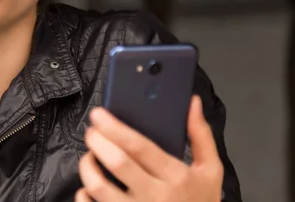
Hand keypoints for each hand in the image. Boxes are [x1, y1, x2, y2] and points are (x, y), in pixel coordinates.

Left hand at [76, 96, 223, 201]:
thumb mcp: (211, 171)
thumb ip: (200, 136)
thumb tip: (192, 102)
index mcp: (176, 178)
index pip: (140, 147)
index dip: (115, 127)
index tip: (99, 114)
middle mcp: (155, 197)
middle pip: (117, 162)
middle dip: (97, 141)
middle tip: (91, 131)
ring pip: (99, 186)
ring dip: (87, 166)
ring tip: (90, 156)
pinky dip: (84, 194)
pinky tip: (88, 186)